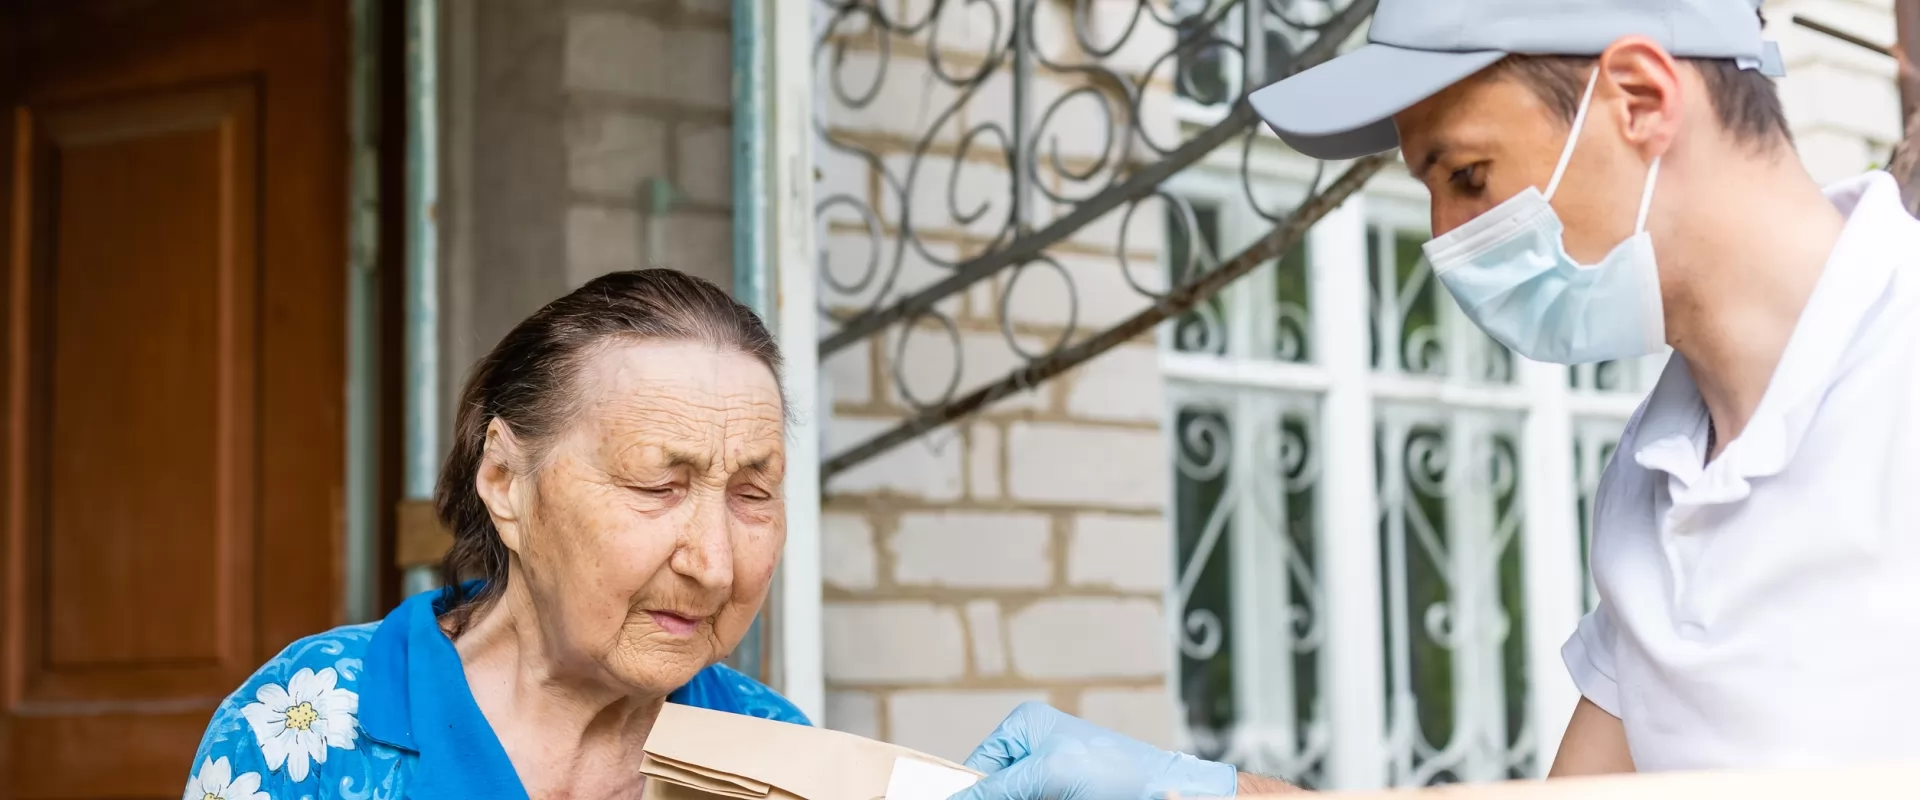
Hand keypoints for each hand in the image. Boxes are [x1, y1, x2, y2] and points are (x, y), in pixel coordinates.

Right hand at [949, 702, 1236, 799]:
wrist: (1161, 789)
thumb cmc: (1113, 770)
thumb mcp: (1046, 775)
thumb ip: (997, 788)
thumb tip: (955, 799)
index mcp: (1023, 726)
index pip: (976, 766)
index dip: (970, 791)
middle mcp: (1031, 747)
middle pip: (994, 787)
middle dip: (993, 797)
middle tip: (1030, 797)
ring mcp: (1047, 775)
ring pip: (1013, 795)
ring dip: (1016, 799)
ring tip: (1055, 795)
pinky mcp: (1060, 793)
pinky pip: (1030, 797)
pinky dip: (1030, 799)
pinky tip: (1057, 798)